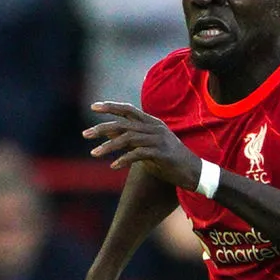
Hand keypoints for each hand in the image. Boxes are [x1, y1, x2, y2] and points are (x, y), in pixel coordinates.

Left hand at [84, 101, 203, 189]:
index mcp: (152, 122)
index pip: (128, 109)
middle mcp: (154, 128)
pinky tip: (113, 166)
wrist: (193, 172)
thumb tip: (109, 131)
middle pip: (123, 123)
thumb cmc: (169, 159)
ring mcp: (158, 140)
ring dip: (108, 146)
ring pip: (127, 138)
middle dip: (102, 128)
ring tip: (94, 153)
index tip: (93, 107)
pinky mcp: (161, 154)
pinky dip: (123, 160)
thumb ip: (131, 137)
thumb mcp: (148, 145)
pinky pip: (137, 154)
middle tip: (85, 134)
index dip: (110, 106)